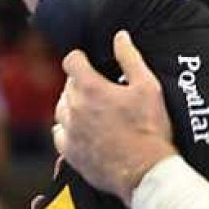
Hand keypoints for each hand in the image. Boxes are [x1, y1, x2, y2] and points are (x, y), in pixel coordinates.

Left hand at [52, 31, 176, 199]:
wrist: (144, 171)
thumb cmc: (149, 129)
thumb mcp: (148, 87)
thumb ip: (130, 58)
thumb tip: (121, 37)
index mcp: (90, 88)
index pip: (71, 61)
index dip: (81, 59)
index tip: (89, 64)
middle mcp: (73, 108)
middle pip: (67, 85)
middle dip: (81, 83)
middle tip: (102, 91)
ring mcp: (69, 132)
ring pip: (61, 109)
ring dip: (73, 106)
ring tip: (93, 111)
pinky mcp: (70, 153)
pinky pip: (59, 134)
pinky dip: (68, 130)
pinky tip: (83, 132)